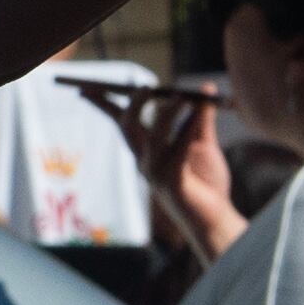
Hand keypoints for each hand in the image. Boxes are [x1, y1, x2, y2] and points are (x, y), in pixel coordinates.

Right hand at [79, 81, 244, 257]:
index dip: (103, 103)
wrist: (216, 219)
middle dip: (132, 103)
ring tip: (182, 95)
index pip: (120, 122)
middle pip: (128, 126)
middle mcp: (144, 160)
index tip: (87, 88)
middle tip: (146, 86)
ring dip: (167, 113)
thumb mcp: (203, 144)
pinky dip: (189, 127)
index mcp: (146, 150)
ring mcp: (156, 172)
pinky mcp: (173, 181)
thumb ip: (200, 118)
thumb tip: (205, 88)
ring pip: (153, 137)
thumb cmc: (206, 183)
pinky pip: (178, 149)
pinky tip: (201, 110)